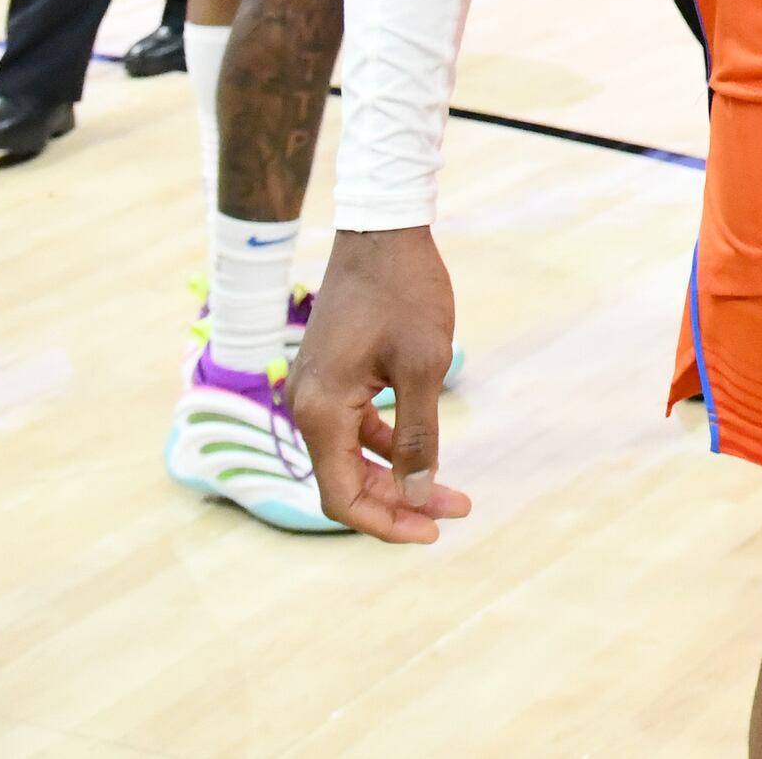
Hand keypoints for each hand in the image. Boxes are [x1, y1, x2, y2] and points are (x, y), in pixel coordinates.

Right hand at [287, 227, 473, 543]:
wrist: (382, 229)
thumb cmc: (405, 292)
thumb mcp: (425, 366)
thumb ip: (419, 435)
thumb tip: (419, 494)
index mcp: (321, 410)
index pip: (342, 496)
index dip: (386, 522)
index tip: (435, 532)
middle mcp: (306, 406)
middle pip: (345, 482)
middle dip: (399, 503)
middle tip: (455, 510)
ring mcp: (315, 391)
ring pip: (351, 458)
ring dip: (396, 478)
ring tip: (450, 491)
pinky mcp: (330, 377)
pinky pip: (353, 429)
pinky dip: (386, 446)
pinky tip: (423, 452)